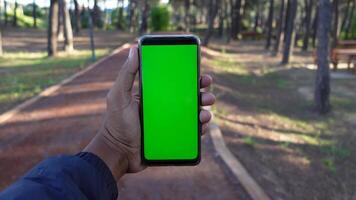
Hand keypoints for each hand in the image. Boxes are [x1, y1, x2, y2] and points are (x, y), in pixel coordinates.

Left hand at [85, 45, 214, 179]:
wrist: (118, 152)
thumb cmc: (116, 123)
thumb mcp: (119, 95)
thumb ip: (127, 73)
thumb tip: (134, 49)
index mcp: (155, 95)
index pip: (176, 83)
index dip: (191, 78)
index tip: (202, 75)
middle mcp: (164, 108)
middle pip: (189, 98)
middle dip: (203, 95)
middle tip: (208, 96)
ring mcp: (169, 123)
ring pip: (192, 115)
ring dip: (204, 112)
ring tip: (205, 114)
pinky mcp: (172, 138)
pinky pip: (189, 133)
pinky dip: (198, 130)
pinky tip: (201, 128)